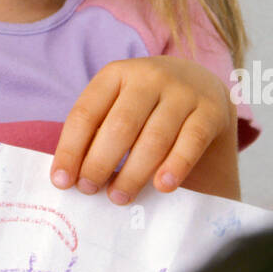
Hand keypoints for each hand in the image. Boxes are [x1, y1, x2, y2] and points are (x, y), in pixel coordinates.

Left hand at [50, 56, 235, 204]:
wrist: (200, 83)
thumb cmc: (146, 104)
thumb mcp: (118, 104)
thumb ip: (97, 132)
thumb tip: (71, 177)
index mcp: (116, 74)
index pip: (86, 113)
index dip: (71, 149)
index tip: (62, 181)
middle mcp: (149, 77)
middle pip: (120, 126)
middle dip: (100, 163)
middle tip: (90, 190)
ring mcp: (182, 92)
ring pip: (154, 138)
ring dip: (133, 173)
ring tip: (119, 197)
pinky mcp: (210, 110)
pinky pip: (191, 141)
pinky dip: (175, 166)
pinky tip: (162, 186)